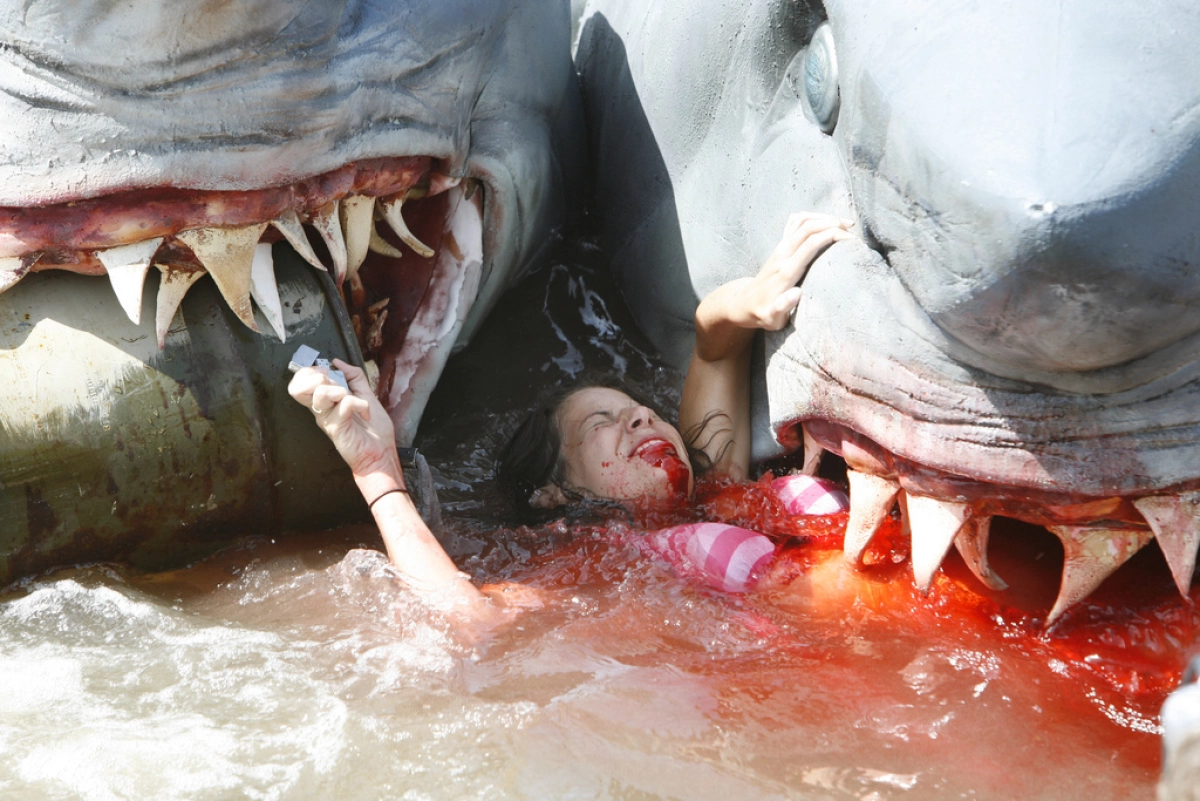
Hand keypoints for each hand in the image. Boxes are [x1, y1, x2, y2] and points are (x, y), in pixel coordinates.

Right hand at [287, 359, 400, 480]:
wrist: (382, 453)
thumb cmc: (373, 430)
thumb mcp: (365, 394)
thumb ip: (353, 376)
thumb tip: (337, 361)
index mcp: (325, 402)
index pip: (299, 383)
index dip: (308, 372)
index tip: (327, 371)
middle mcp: (321, 410)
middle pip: (298, 388)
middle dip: (319, 377)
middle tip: (338, 385)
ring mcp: (327, 419)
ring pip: (321, 391)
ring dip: (342, 390)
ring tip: (354, 401)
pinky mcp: (336, 427)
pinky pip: (345, 403)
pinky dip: (361, 404)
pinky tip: (366, 414)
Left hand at [728, 212, 853, 330]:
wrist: (746, 303)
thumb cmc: (764, 313)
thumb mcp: (771, 318)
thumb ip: (782, 307)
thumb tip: (796, 294)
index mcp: (785, 271)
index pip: (810, 244)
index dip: (831, 236)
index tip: (852, 241)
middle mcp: (782, 254)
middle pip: (808, 227)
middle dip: (833, 224)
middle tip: (853, 233)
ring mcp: (780, 247)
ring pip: (802, 220)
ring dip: (824, 218)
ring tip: (845, 225)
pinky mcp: (780, 245)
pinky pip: (796, 222)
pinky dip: (813, 217)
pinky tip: (827, 222)